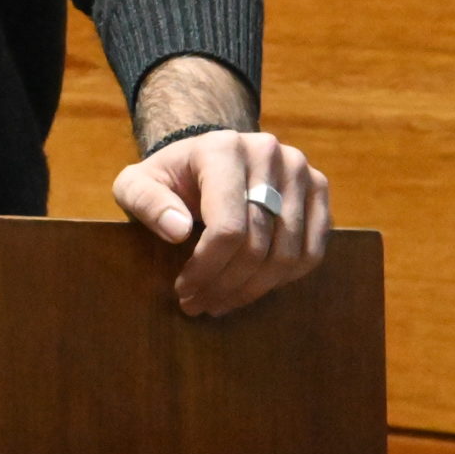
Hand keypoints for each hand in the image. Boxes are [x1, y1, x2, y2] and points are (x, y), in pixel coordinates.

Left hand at [111, 129, 331, 316]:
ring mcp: (300, 170)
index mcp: (222, 148)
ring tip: (221, 301)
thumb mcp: (137, 185)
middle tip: (200, 305)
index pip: (228, 227)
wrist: (204, 158)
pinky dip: (284, 279)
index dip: (207, 268)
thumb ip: (146, 203)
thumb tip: (178, 231)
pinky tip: (253, 287)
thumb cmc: (168, 177)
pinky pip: (311, 251)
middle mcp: (268, 153)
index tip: (184, 289)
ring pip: (288, 253)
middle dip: (226, 285)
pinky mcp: (318, 188)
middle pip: (259, 244)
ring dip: (254, 289)